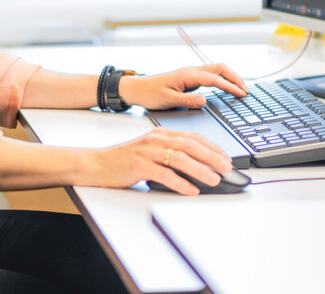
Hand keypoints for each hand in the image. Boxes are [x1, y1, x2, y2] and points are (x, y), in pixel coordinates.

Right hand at [89, 128, 233, 195]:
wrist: (97, 163)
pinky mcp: (139, 166)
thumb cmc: (124, 159)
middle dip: (212, 157)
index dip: (212, 147)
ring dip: (200, 170)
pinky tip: (190, 190)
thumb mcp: (150, 150)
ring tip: (214, 179)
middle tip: (227, 167)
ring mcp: (147, 152)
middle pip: (190, 145)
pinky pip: (164, 175)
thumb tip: (197, 165)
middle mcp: (155, 139)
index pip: (192, 137)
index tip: (226, 157)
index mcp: (160, 133)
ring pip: (179, 158)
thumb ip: (170, 153)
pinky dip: (180, 183)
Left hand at [119, 63, 247, 109]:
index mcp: (188, 75)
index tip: (242, 94)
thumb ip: (187, 100)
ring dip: (229, 77)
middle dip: (235, 77)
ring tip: (240, 89)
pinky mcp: (189, 78)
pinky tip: (225, 88)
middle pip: (219, 68)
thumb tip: (205, 100)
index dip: (230, 86)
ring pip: (215, 70)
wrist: (136, 88)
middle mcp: (191, 71)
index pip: (215, 79)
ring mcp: (190, 74)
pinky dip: (221, 79)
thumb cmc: (150, 93)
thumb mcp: (168, 100)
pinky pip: (210, 75)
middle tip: (245, 91)